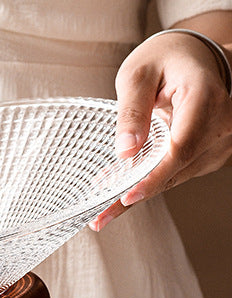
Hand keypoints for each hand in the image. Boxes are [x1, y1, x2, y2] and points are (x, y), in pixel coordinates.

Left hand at [91, 30, 231, 230]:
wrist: (192, 59)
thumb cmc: (164, 61)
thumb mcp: (137, 75)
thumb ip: (131, 110)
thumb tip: (126, 149)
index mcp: (205, 99)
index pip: (181, 148)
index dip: (153, 177)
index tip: (126, 197)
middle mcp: (221, 124)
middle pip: (176, 170)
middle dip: (135, 195)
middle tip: (99, 216)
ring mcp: (218, 143)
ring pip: (174, 179)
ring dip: (137, 193)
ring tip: (101, 209)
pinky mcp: (207, 155)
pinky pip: (174, 175)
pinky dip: (146, 183)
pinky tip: (119, 190)